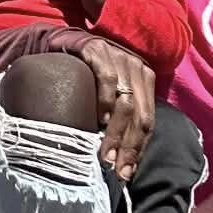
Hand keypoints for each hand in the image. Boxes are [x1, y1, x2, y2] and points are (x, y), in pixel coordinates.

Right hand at [76, 37, 153, 181]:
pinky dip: (106, 101)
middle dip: (129, 146)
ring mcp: (119, 57)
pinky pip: (108, 79)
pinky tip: (99, 119)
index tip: (126, 172)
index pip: (148, 121)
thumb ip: (121, 115)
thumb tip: (122, 156)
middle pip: (140, 115)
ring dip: (117, 132)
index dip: (138, 148)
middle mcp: (137, 67)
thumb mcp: (111, 92)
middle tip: (116, 169)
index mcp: (145, 80)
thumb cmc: (85, 72)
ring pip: (126, 102)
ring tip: (106, 153)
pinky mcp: (98, 50)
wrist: (64, 40)